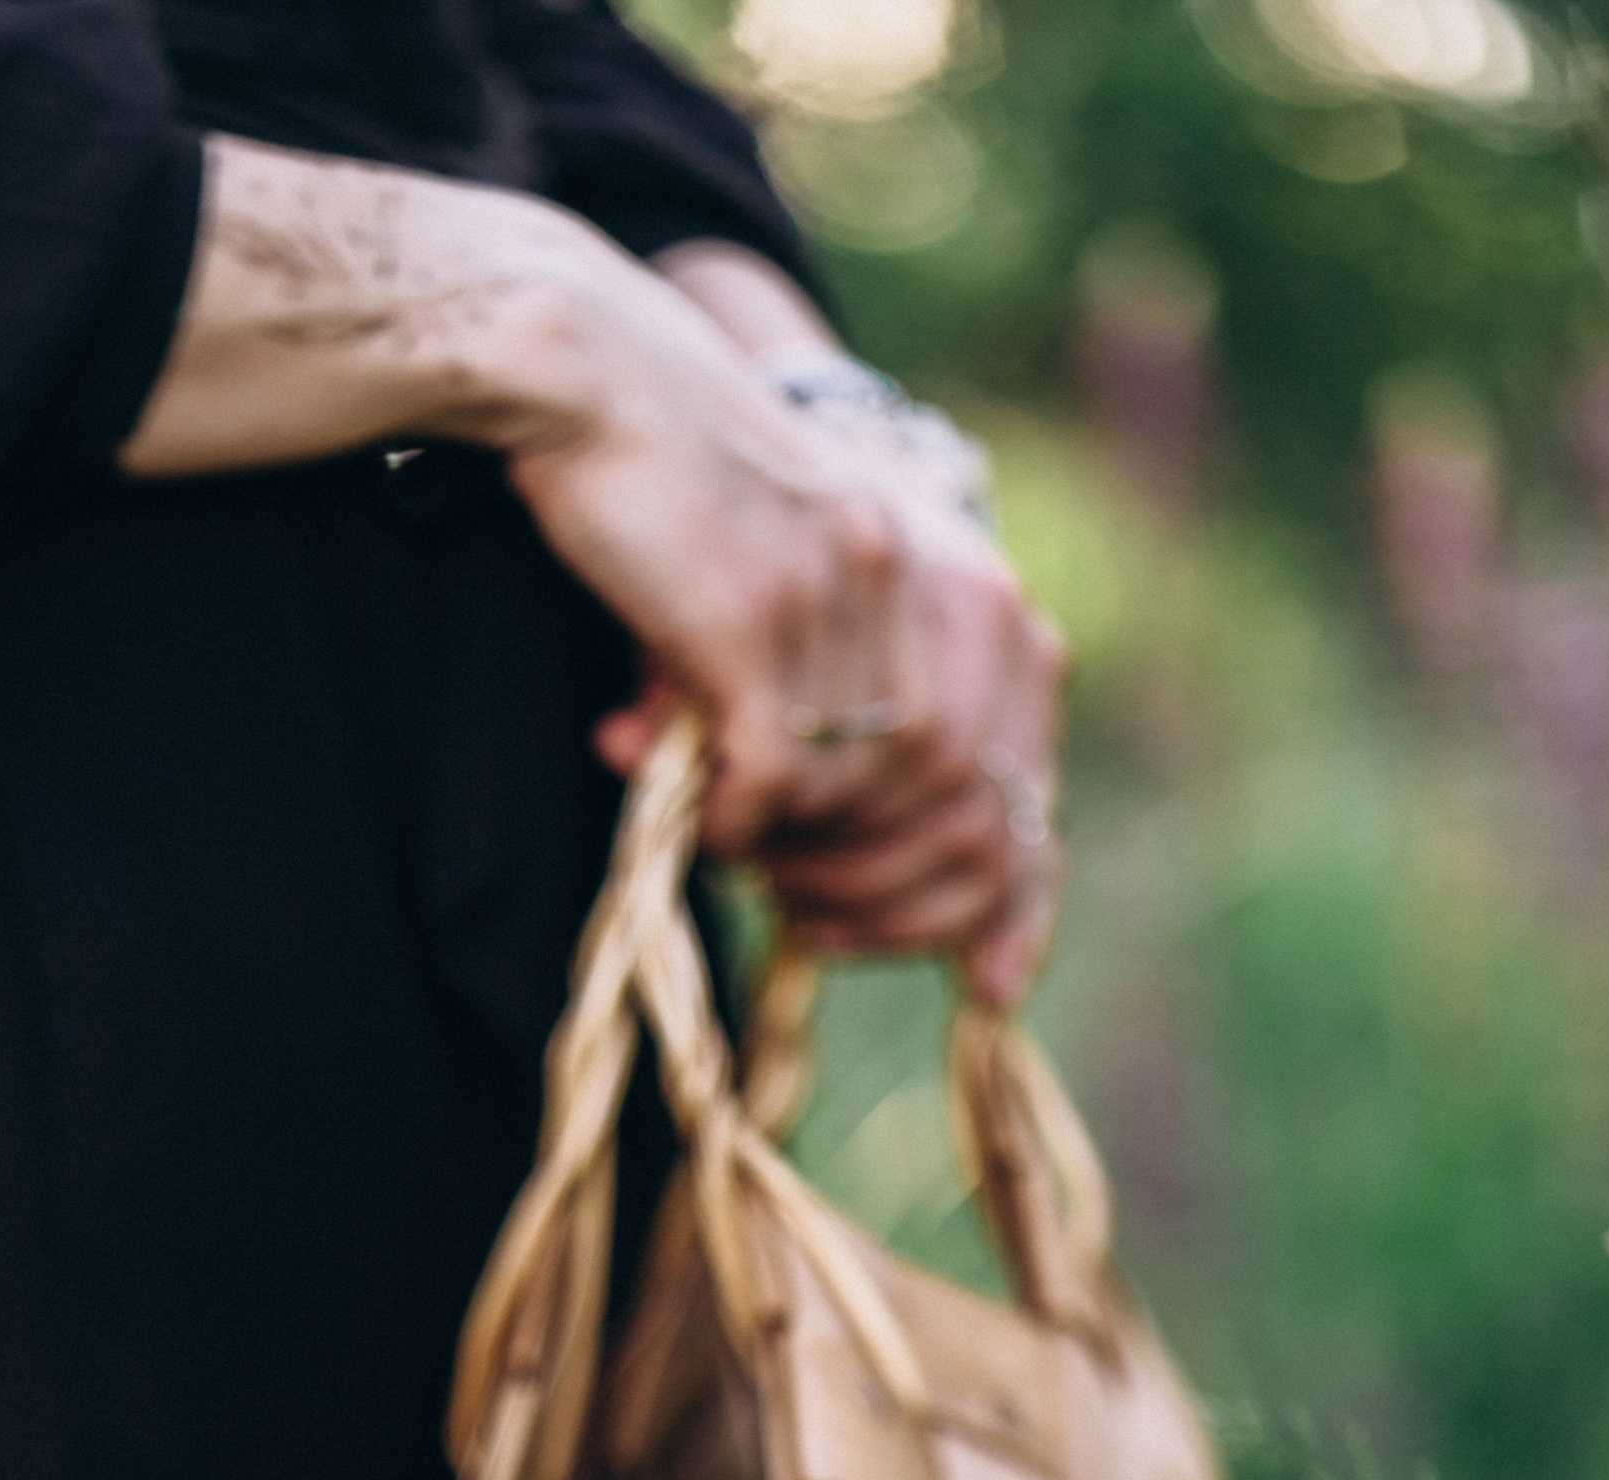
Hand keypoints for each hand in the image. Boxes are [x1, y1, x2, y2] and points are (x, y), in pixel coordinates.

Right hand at [514, 341, 1064, 1004]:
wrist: (591, 367)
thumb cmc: (682, 482)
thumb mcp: (795, 581)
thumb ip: (827, 688)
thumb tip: (789, 821)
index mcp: (950, 571)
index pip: (1017, 768)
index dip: (1014, 898)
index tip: (985, 983)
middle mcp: (922, 580)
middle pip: (952, 800)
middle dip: (886, 890)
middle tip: (804, 910)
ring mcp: (845, 600)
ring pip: (864, 795)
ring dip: (805, 857)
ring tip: (741, 853)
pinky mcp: (757, 619)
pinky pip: (775, 777)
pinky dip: (741, 825)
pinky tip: (702, 822)